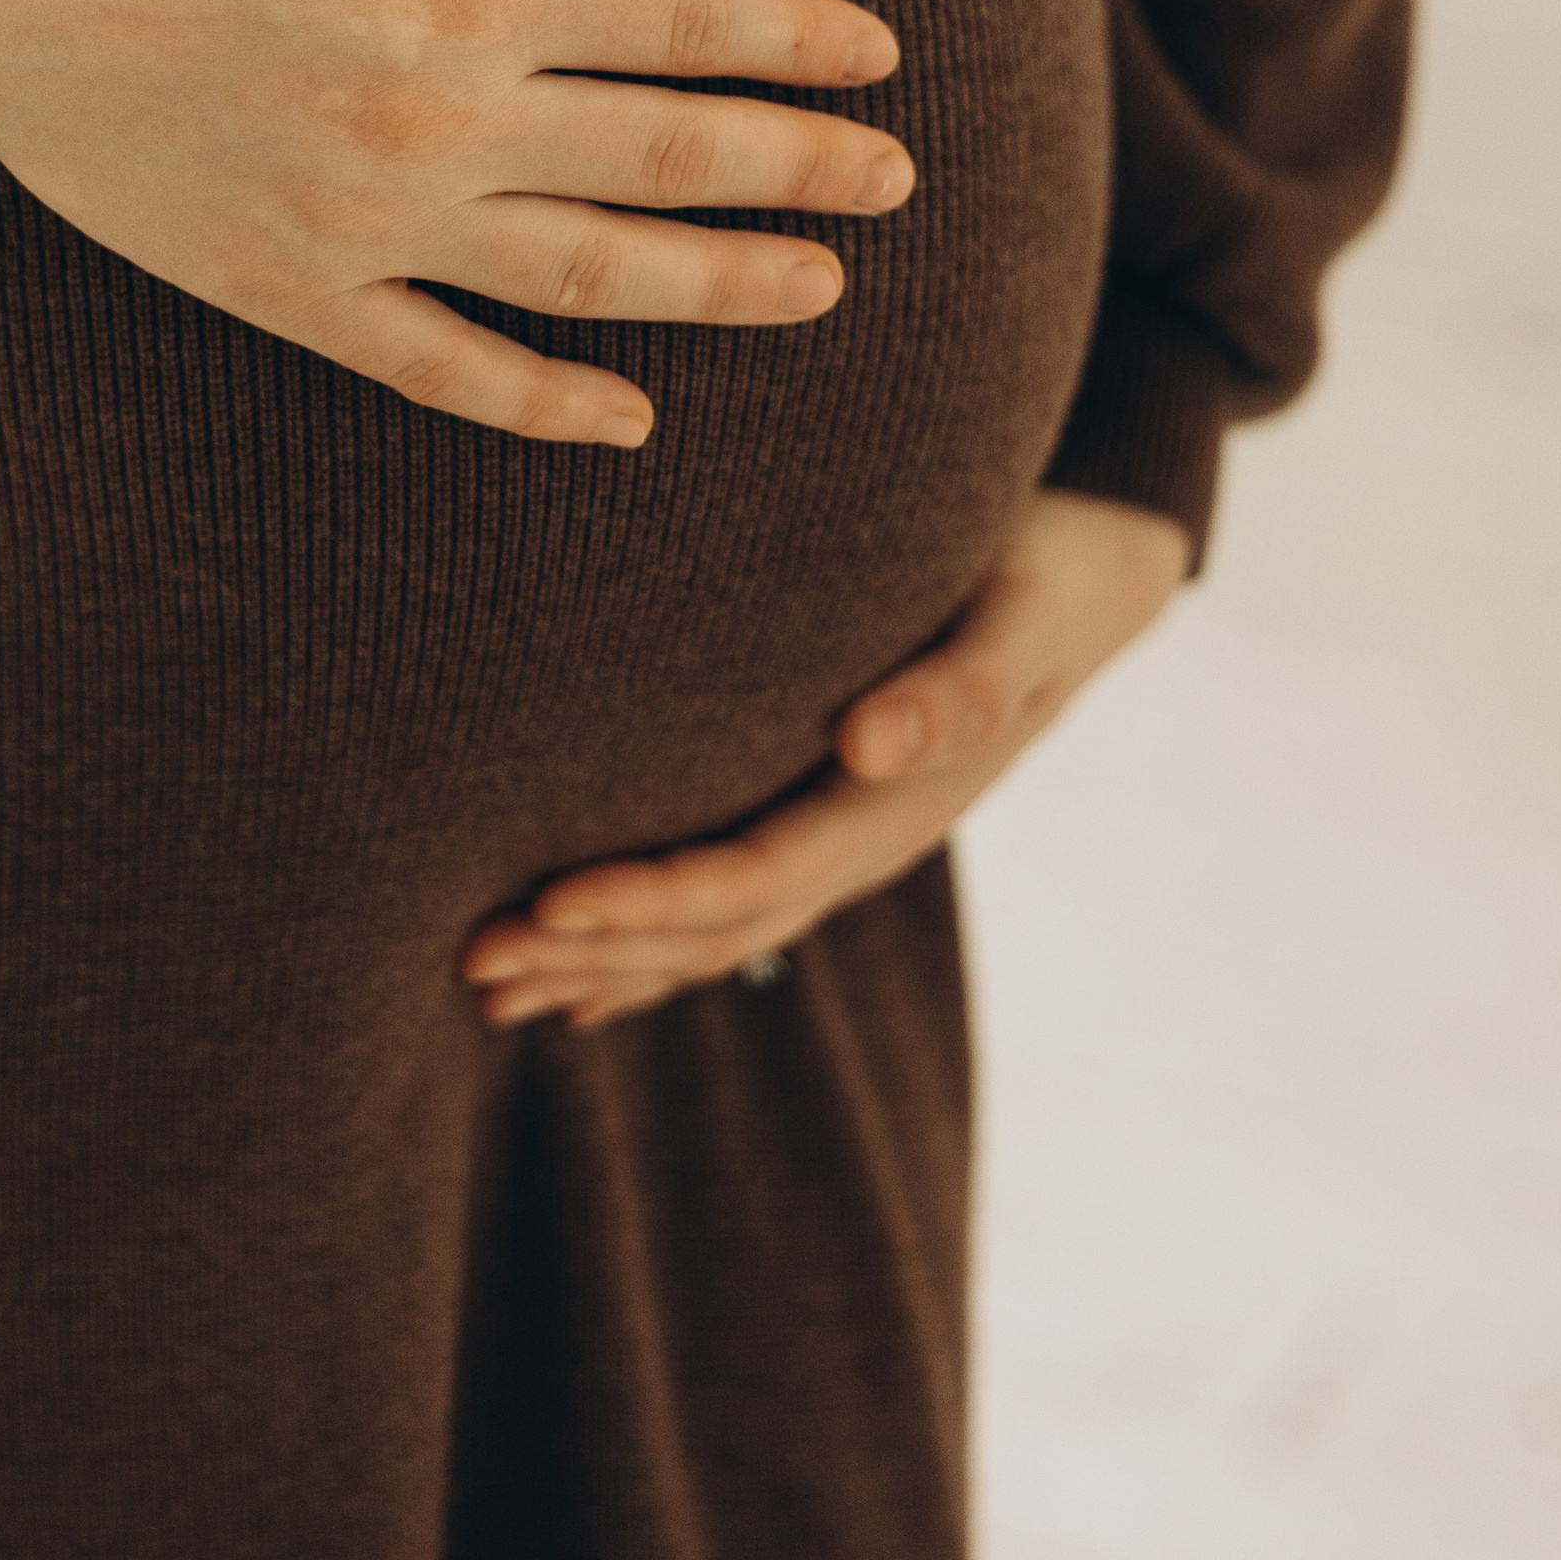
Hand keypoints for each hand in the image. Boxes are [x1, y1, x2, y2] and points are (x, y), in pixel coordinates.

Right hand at [0, 0, 912, 444]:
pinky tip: (628, 417)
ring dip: (717, 287)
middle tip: (896, 179)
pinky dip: (544, 404)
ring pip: (586, 277)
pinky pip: (444, 371)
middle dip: (799, 168)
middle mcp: (430, 116)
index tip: (878, 53)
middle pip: (664, 155)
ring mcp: (364, 222)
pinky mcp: (292, 291)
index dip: (791, 37)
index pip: (675, 18)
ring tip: (817, 289)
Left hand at [462, 486, 1192, 1018]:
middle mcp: (863, 841)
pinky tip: (573, 987)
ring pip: (710, 931)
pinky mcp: (824, 818)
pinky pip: (729, 905)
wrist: (1091, 577)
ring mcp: (845, 842)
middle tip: (469, 959)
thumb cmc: (1043, 572)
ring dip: (600, 963)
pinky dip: (648, 953)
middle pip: (714, 927)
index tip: (547, 906)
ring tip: (483, 982)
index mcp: (895, 804)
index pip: (755, 877)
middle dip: (594, 952)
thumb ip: (958, 687)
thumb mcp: (1018, 614)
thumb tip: (868, 746)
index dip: (652, 902)